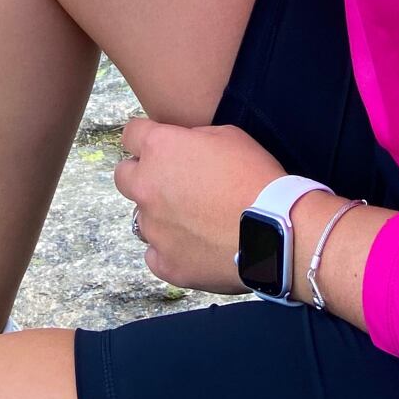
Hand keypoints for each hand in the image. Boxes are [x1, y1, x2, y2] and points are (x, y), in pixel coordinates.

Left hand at [113, 116, 284, 294]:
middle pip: (123, 176)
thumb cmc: (256, 176)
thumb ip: (192, 139)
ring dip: (160, 215)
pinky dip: (170, 250)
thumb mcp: (227, 135)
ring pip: (141, 218)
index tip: (158, 144)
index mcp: (160, 149)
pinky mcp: (166, 264)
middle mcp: (147, 187)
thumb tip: (183, 147)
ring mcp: (153, 229)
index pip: (131, 134)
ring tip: (193, 220)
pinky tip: (195, 246)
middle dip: (142, 175)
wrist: (275, 229)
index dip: (145, 137)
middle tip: (172, 182)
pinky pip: (155, 255)